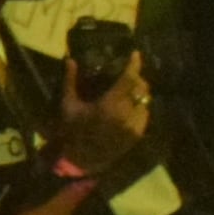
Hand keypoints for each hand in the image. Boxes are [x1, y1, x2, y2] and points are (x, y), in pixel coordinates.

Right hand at [60, 44, 152, 172]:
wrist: (83, 160)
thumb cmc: (73, 132)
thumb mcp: (68, 106)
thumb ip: (70, 82)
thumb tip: (71, 60)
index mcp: (110, 104)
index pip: (128, 79)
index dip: (134, 65)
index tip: (135, 54)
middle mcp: (127, 114)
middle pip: (141, 88)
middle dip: (137, 79)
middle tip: (130, 73)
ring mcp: (135, 125)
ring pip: (145, 101)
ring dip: (139, 93)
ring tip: (130, 90)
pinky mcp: (138, 134)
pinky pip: (144, 115)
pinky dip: (140, 107)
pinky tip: (129, 107)